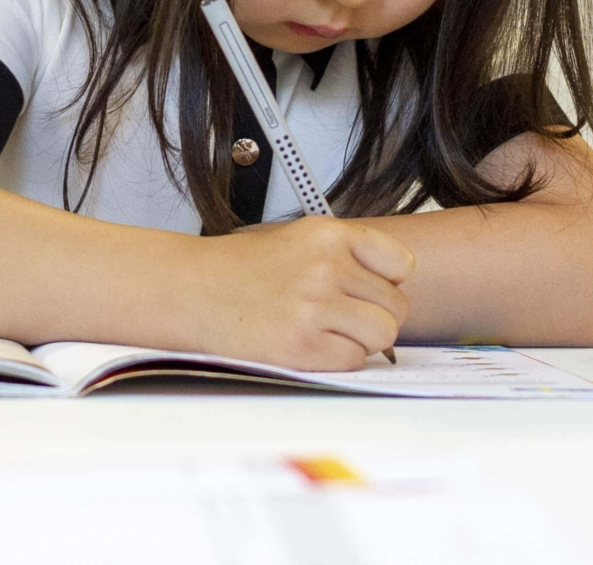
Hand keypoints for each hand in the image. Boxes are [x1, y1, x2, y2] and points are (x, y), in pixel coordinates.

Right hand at [201, 216, 412, 369]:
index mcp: (327, 234)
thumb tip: (392, 288)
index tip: (363, 286)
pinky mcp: (304, 346)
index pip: (401, 264)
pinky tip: (307, 342)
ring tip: (323, 328)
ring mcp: (315, 307)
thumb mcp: (296, 239)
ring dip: (358, 339)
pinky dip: (336, 358)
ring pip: (382, 335)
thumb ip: (345, 255)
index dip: (385, 280)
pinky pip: (354, 360)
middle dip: (371, 314)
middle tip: (335, 313)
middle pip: (395, 306)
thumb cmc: (241, 268)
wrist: (192, 290)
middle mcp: (325, 266)